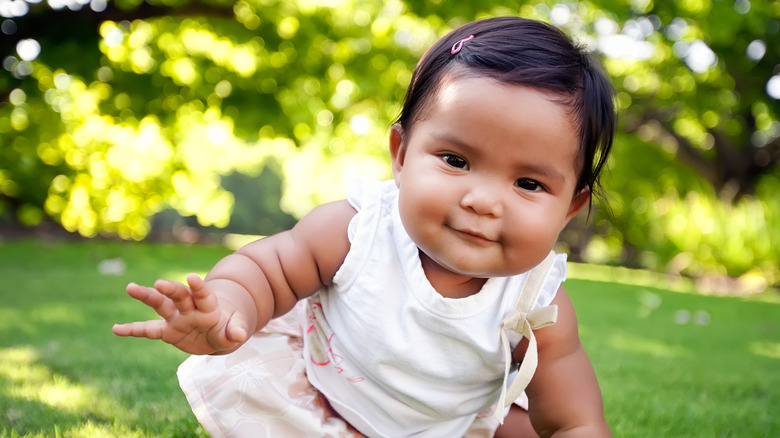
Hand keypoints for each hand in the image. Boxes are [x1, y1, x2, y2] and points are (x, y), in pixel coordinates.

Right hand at [112, 273, 249, 354]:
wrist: (217, 333)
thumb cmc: (228, 328)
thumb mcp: (235, 331)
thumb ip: (236, 330)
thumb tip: (239, 335)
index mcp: (209, 307)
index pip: (204, 295)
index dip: (198, 287)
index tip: (191, 277)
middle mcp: (190, 308)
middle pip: (180, 296)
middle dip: (170, 289)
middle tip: (159, 284)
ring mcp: (177, 318)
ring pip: (161, 305)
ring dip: (147, 296)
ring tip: (130, 287)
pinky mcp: (167, 331)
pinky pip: (148, 330)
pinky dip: (133, 330)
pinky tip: (116, 329)